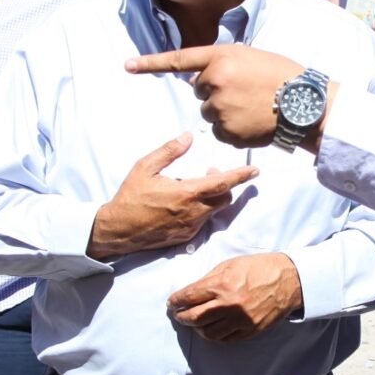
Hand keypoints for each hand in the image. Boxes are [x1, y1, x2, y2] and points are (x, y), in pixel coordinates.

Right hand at [88, 132, 256, 258]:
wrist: (119, 230)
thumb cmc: (131, 196)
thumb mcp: (145, 167)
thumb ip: (169, 151)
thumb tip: (188, 137)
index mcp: (187, 192)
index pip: (223, 182)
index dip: (241, 176)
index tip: (254, 170)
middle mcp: (194, 212)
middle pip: (224, 198)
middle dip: (224, 184)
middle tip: (210, 172)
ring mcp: (191, 226)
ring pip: (214, 210)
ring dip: (211, 197)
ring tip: (192, 187)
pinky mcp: (187, 237)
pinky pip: (202, 221)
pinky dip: (200, 210)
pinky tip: (182, 204)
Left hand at [126, 44, 332, 151]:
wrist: (305, 105)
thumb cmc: (283, 78)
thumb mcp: (251, 58)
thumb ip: (223, 63)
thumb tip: (200, 80)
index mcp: (221, 57)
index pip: (179, 60)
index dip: (151, 63)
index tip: (127, 65)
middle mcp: (215, 80)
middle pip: (200, 91)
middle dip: (216, 92)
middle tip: (245, 93)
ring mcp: (219, 107)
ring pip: (209, 113)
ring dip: (225, 112)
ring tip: (252, 108)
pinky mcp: (226, 130)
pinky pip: (220, 132)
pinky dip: (233, 130)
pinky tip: (253, 122)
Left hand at [168, 253, 302, 342]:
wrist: (289, 280)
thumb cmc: (260, 268)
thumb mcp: (231, 264)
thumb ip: (210, 279)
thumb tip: (192, 292)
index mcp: (222, 285)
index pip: (189, 297)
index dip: (176, 301)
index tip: (172, 302)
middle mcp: (229, 305)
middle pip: (194, 318)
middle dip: (182, 317)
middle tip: (178, 315)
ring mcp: (240, 320)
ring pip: (208, 333)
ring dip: (197, 329)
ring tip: (195, 323)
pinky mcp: (250, 330)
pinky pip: (226, 339)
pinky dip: (215, 335)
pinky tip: (211, 329)